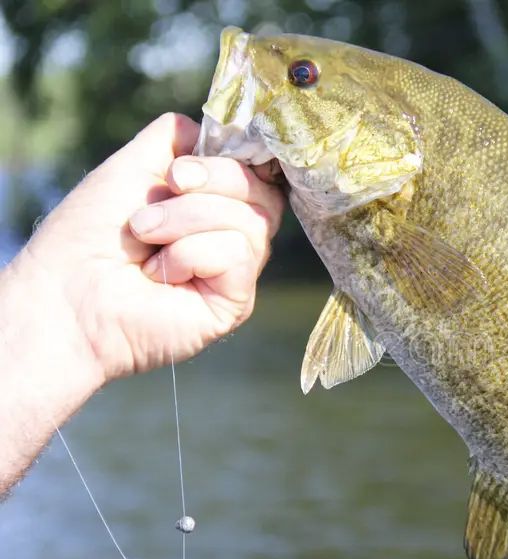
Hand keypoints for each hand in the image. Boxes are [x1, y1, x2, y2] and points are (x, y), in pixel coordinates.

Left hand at [20, 113, 283, 381]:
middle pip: (264, 191)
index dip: (232, 161)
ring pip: (251, 222)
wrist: (66, 291)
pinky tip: (161, 274)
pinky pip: (239, 254)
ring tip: (145, 239)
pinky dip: (191, 255)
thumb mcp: (134, 165)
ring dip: (185, 220)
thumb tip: (215, 131)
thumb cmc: (90, 234)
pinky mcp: (236, 301)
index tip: (180, 172)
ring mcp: (238, 270)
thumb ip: (177, 137)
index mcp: (216, 202)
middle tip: (157, 200)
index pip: (259, 171)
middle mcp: (234, 235)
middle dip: (210, 183)